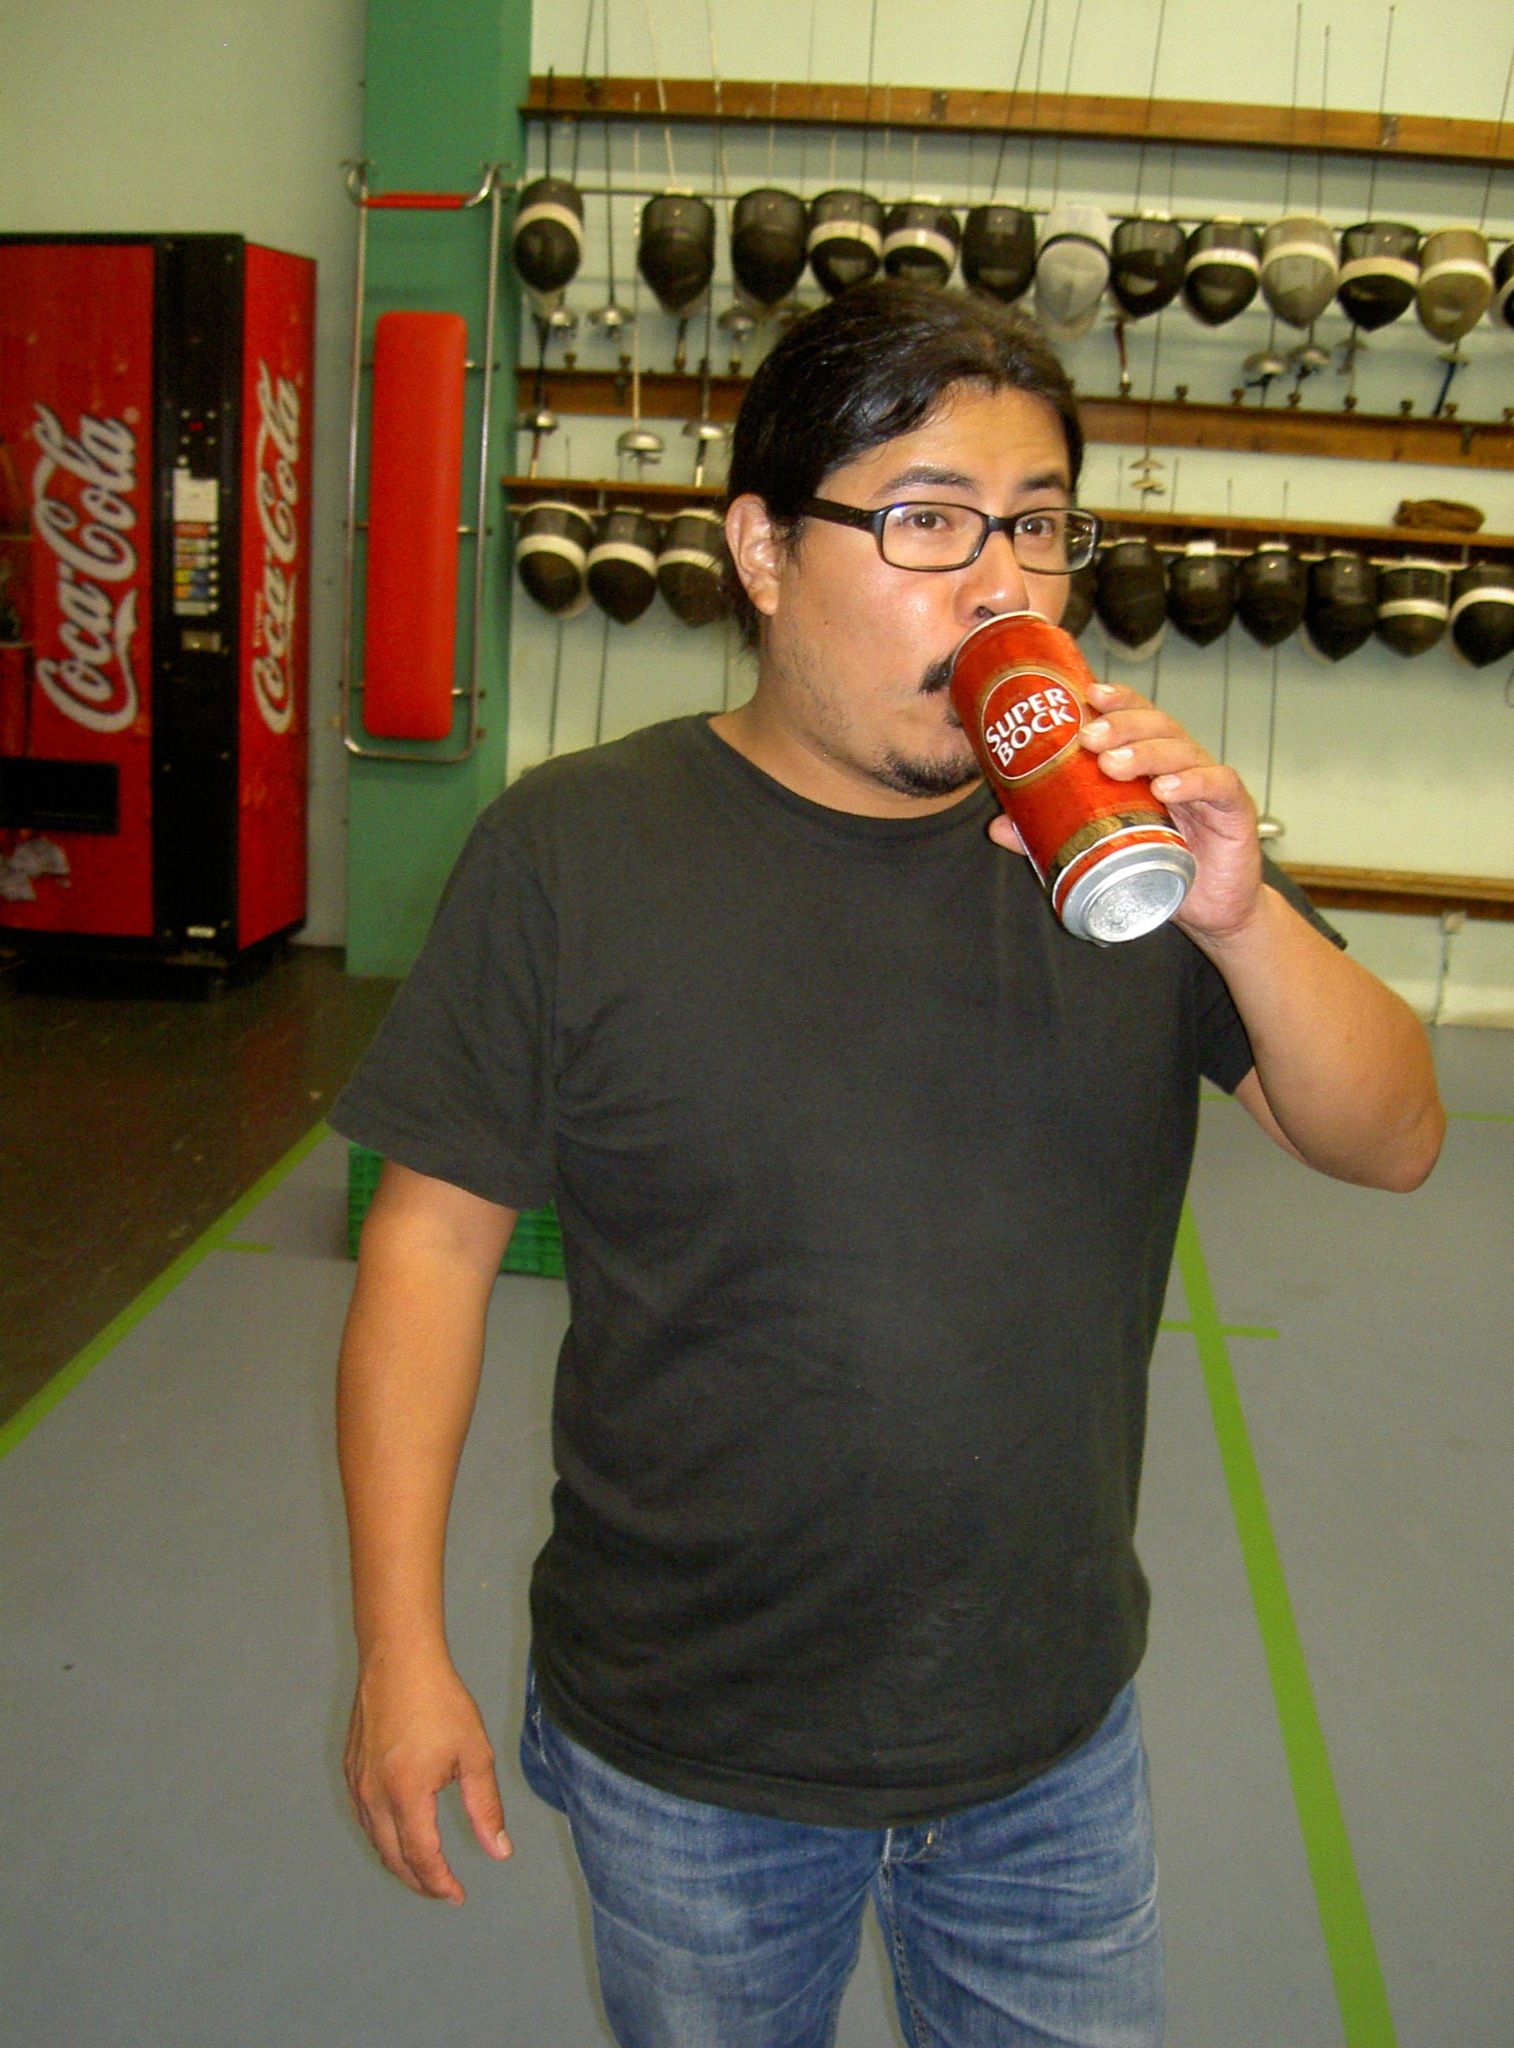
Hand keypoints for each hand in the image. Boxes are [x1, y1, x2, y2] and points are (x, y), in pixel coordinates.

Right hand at [343, 1652, 511, 1903]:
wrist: (398, 1659)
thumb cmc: (440, 1701)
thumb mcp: (474, 1754)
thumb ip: (485, 1807)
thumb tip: (498, 1852)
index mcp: (406, 1795)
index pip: (421, 1857)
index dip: (439, 1883)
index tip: (457, 1896)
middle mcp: (374, 1796)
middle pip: (393, 1857)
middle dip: (418, 1881)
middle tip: (442, 1891)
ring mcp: (357, 1783)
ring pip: (374, 1840)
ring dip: (398, 1862)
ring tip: (424, 1870)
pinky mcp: (350, 1769)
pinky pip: (364, 1818)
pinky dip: (382, 1837)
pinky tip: (398, 1834)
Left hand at [986, 678, 1264, 943]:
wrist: (1213, 911)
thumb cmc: (1160, 867)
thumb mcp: (1102, 849)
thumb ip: (1054, 833)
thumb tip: (999, 826)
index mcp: (1152, 762)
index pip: (1136, 716)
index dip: (1116, 700)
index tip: (1086, 695)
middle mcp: (1182, 762)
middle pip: (1157, 725)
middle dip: (1121, 724)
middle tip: (1088, 737)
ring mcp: (1210, 783)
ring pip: (1182, 749)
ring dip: (1146, 751)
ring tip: (1113, 764)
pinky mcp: (1234, 809)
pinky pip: (1217, 784)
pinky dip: (1193, 781)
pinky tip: (1166, 787)